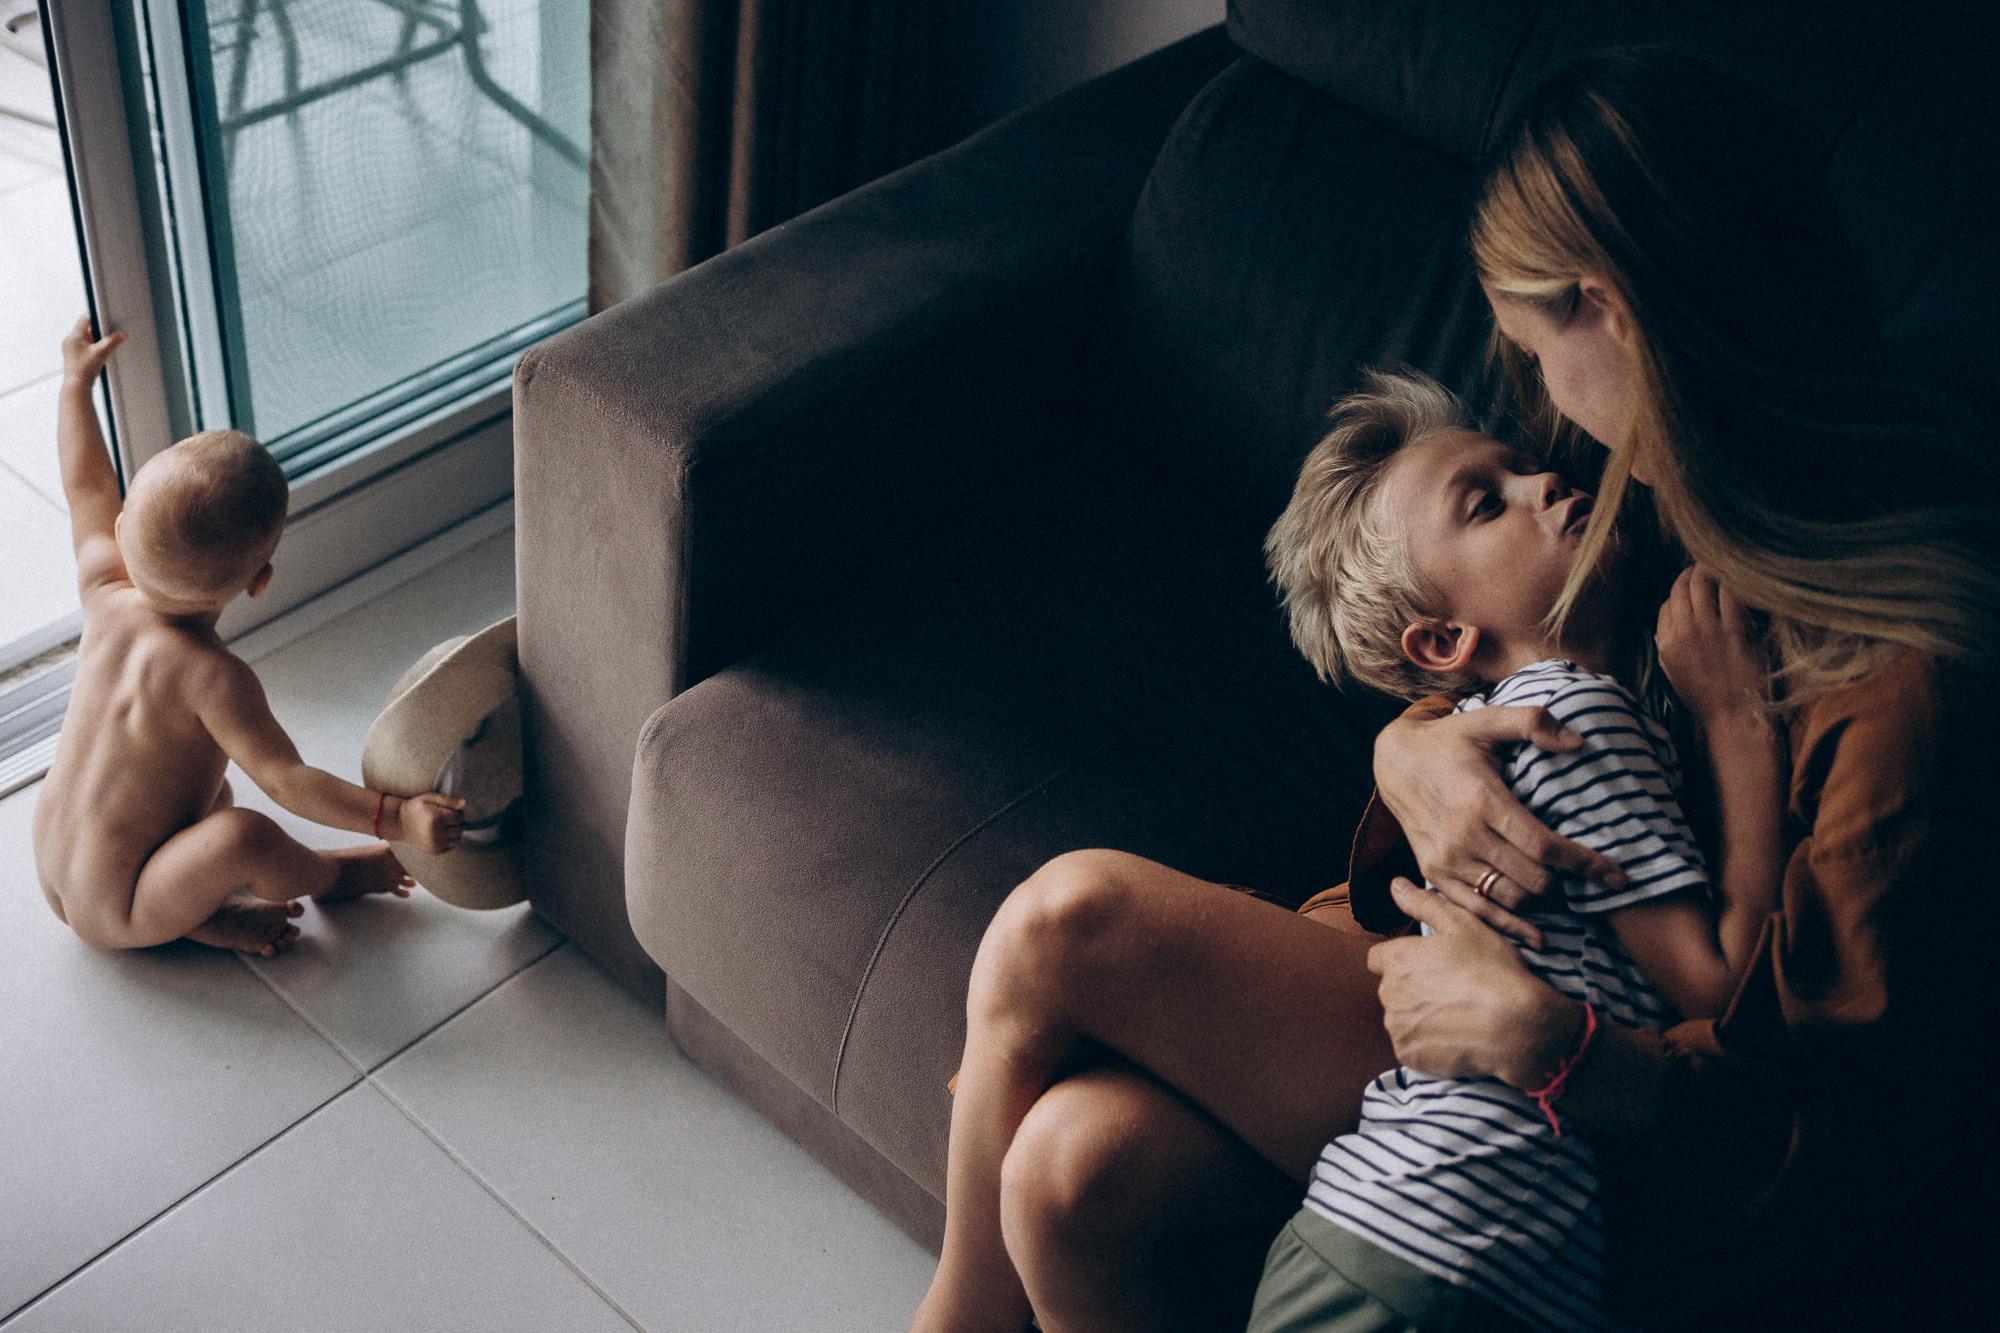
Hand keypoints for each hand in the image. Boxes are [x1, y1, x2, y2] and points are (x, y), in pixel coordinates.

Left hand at [61, 315, 124, 388]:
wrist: (77, 386)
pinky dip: (91, 349)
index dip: (96, 317)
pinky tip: (98, 357)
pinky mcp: (72, 358)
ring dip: (95, 341)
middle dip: (97, 331)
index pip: (84, 319)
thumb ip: (113, 341)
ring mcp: (69, 350)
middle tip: (108, 334)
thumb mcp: (102, 352)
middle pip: (85, 329)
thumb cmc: (85, 370)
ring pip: (84, 339)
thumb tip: (122, 334)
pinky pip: (82, 348)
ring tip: (104, 347)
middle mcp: (69, 341)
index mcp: (74, 337)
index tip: (105, 318)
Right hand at [396, 792, 466, 855]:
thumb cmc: (416, 808)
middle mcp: (436, 834)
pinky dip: (449, 840)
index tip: (448, 810)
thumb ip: (448, 800)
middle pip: (460, 829)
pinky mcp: (434, 851)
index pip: (459, 817)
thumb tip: (465, 803)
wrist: (399, 823)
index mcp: (436, 819)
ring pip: (457, 839)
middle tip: (445, 818)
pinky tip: (440, 834)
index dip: (456, 812)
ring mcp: (435, 844)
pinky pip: (451, 847)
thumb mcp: (430, 798)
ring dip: (454, 832)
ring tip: (443, 826)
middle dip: (456, 822)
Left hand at [1367, 878, 1583, 1087]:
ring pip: (1401, 1018)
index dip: (1404, 961)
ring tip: (1456, 1014)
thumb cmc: (1493, 971)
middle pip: (1391, 989)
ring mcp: (1397, 1027)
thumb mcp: (1463, 925)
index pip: (1379, 958)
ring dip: (1419, 1017)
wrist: (1517, 1027)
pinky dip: (1427, 1043)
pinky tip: (1455, 1035)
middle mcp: (1388, 993)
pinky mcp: (1408, 1055)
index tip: (1430, 967)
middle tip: (1451, 990)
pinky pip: (1411, 1046)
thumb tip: (1395, 885)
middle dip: (1413, 989)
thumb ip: (1424, 904)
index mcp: (1397, 959)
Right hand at [1373, 707, 1624, 947]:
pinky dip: (1508, 924)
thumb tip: (1579, 742)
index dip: (1584, 864)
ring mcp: (1446, 858)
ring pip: (1509, 898)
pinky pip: (1477, 910)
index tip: (1616, 875)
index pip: (1543, 846)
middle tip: (1585, 875)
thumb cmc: (1449, 741)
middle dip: (1566, 882)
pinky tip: (1536, 934)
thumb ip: (1534, 722)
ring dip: (1540, 898)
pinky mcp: (1434, 872)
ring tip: (1560, 888)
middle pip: (1531, 879)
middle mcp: (1463, 835)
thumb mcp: (1488, 720)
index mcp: (1482, 800)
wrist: (1395, 761)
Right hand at [1656, 564, 1769, 730]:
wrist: (1735, 715)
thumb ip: (1666, 647)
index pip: (1665, 606)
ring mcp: (1709, 629)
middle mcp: (1683, 632)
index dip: (1676, 594)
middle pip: (1680, 589)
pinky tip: (1737, 577)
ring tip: (1716, 563)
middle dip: (1689, 574)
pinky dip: (1731, 582)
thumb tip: (1664, 627)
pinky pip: (1730, 594)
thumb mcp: (1674, 674)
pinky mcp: (1736, 628)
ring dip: (1708, 570)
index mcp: (1666, 644)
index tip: (1687, 590)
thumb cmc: (1707, 698)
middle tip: (1700, 566)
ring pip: (1702, 585)